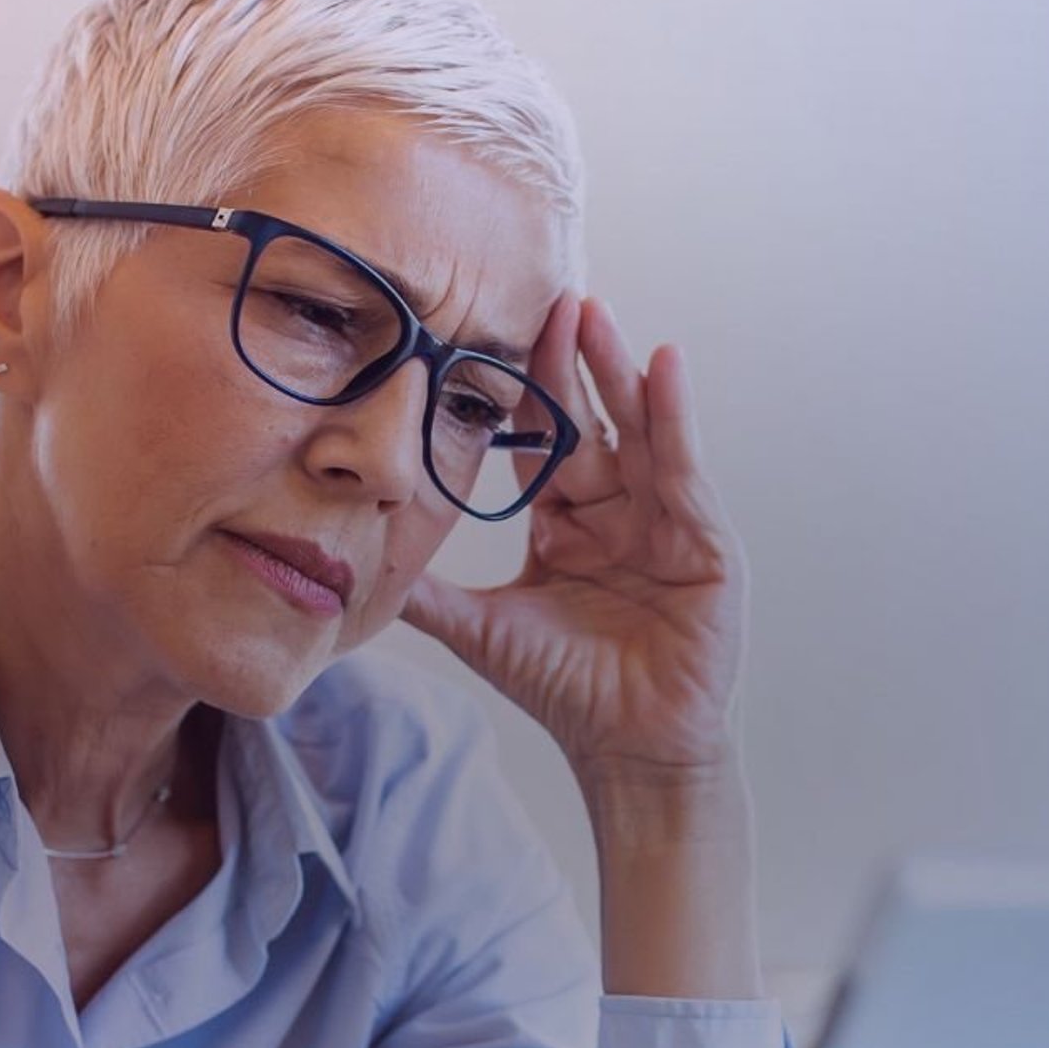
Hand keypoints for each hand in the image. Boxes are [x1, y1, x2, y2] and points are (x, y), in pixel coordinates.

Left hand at [400, 294, 741, 784]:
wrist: (629, 749)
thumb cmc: (567, 690)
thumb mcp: (479, 628)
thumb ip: (422, 593)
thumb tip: (344, 568)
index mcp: (565, 521)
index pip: (539, 441)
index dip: (517, 392)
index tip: (488, 334)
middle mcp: (616, 510)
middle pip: (589, 421)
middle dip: (569, 362)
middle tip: (548, 298)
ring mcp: (663, 520)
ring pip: (635, 430)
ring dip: (617, 370)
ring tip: (595, 314)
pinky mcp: (703, 540)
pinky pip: (682, 467)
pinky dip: (673, 416)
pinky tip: (662, 365)